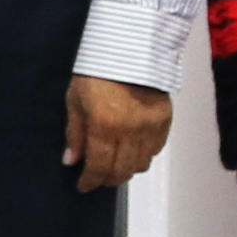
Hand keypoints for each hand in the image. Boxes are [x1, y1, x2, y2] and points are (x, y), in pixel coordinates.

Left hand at [62, 74, 174, 193]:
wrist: (129, 50)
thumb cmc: (96, 72)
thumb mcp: (75, 100)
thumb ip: (75, 133)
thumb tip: (71, 161)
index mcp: (105, 125)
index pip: (99, 166)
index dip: (90, 180)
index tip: (83, 186)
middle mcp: (131, 130)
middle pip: (122, 170)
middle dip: (107, 179)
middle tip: (97, 179)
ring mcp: (151, 126)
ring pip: (141, 164)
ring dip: (125, 170)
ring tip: (113, 167)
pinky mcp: (165, 120)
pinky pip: (155, 150)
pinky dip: (143, 156)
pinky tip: (131, 152)